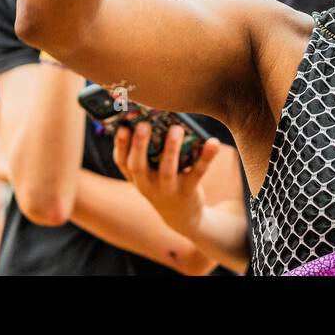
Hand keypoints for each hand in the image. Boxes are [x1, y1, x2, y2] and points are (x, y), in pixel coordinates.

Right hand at [113, 121, 221, 236]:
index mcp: (136, 177)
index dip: (120, 145)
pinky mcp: (187, 191)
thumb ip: (148, 152)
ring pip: (167, 170)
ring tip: (176, 129)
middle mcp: (147, 185)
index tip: (123, 128)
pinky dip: (206, 157)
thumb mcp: (150, 173)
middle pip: (138, 166)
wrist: (182, 217)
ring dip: (171, 149)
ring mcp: (167, 190)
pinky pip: (197, 173)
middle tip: (144, 125)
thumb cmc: (163, 183)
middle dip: (139, 145)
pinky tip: (213, 142)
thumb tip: (154, 117)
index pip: (122, 162)